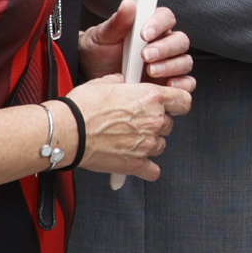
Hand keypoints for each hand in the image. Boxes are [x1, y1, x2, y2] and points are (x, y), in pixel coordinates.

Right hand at [65, 77, 189, 181]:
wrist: (68, 130)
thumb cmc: (83, 107)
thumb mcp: (104, 83)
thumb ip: (121, 82)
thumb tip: (122, 81)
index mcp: (151, 98)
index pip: (183, 100)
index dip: (178, 104)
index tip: (174, 106)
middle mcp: (154, 120)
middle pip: (168, 124)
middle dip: (155, 124)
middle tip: (136, 123)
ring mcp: (147, 144)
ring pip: (160, 145)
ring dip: (149, 143)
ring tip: (129, 140)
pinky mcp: (136, 164)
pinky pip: (153, 171)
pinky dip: (147, 168)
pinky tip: (136, 161)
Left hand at [78, 0, 196, 92]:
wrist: (92, 76)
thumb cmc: (98, 54)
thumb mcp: (101, 37)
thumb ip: (116, 22)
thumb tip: (128, 4)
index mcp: (150, 26)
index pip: (166, 18)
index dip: (159, 24)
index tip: (144, 34)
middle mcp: (163, 43)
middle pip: (180, 40)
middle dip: (165, 48)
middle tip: (145, 56)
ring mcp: (168, 63)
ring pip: (185, 60)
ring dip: (171, 66)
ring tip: (150, 71)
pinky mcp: (169, 82)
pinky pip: (187, 83)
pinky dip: (181, 84)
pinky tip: (167, 85)